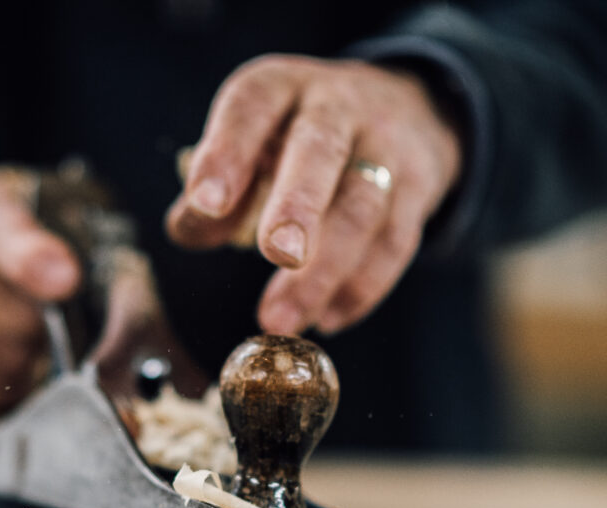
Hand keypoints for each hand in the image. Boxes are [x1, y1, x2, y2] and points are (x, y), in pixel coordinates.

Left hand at [167, 55, 461, 335]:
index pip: (251, 108)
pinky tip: (325, 318)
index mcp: (279, 88)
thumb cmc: (297, 136)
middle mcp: (335, 106)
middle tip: (278, 254)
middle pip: (320, 150)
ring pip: (362, 206)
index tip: (205, 204)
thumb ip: (215, 188)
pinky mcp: (418, 187)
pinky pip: (395, 242)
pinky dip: (360, 288)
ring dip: (324, 271)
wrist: (403, 107)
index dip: (227, 154)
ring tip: (281, 319)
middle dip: (299, 204)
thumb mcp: (250, 140)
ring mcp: (384, 146)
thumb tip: (189, 229)